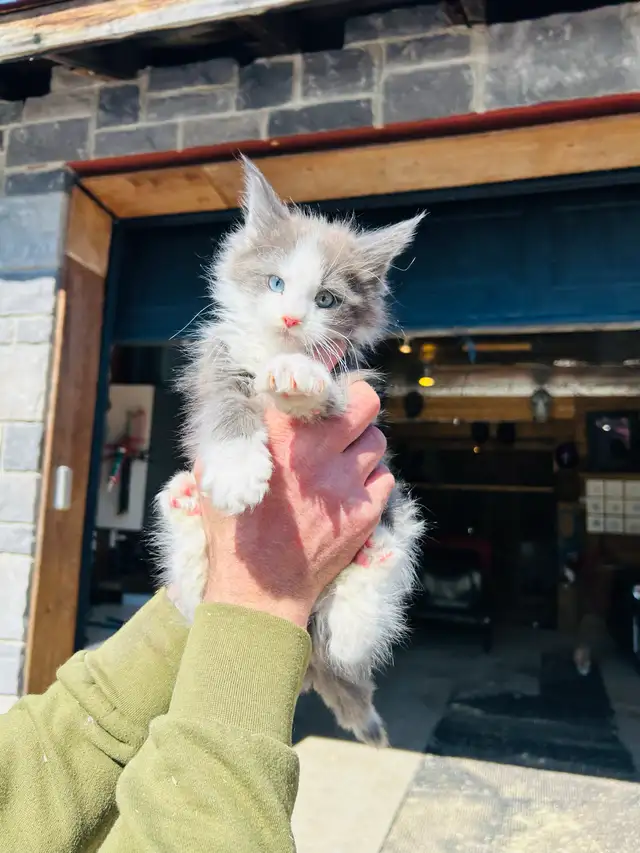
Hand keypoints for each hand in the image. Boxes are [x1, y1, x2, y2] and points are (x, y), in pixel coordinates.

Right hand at [196, 382, 393, 627]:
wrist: (260, 590)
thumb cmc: (232, 529)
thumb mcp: (217, 472)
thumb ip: (238, 433)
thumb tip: (256, 402)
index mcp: (278, 435)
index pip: (318, 384)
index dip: (329, 378)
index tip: (330, 382)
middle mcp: (317, 453)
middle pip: (365, 403)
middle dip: (359, 403)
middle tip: (348, 412)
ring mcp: (345, 484)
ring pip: (378, 440)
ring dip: (363, 444)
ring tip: (345, 458)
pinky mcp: (364, 512)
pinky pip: (384, 478)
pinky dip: (370, 479)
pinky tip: (349, 490)